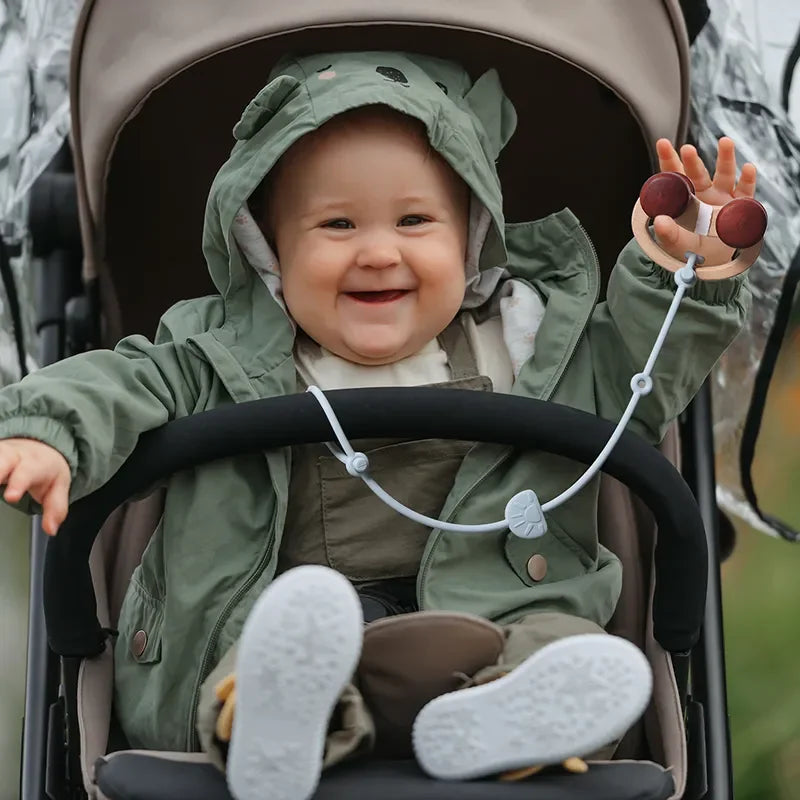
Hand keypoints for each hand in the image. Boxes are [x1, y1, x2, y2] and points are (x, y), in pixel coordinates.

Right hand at [0, 439, 70, 534]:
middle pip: (2, 460)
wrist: (38, 444)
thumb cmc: (44, 469)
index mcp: (33, 464)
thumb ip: (55, 508)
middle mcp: (12, 456)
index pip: (27, 473)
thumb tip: (51, 529)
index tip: (11, 497)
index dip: (18, 483)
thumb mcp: (58, 487)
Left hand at [653, 137, 757, 264]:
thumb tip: (659, 221)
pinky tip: (748, 168)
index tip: (662, 144)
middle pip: (697, 173)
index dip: (669, 160)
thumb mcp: (675, 243)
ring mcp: (722, 198)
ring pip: (725, 174)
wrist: (711, 260)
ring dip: (725, 158)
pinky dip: (748, 179)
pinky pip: (745, 191)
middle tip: (686, 149)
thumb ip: (667, 233)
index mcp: (683, 198)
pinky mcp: (740, 206)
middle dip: (691, 160)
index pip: (674, 176)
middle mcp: (703, 193)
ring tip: (725, 142)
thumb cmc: (689, 248)